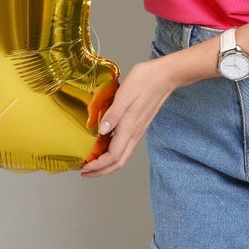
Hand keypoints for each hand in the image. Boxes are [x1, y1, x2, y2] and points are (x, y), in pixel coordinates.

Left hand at [80, 57, 181, 177]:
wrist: (166, 76)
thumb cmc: (145, 80)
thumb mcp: (125, 93)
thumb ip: (113, 113)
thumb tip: (101, 131)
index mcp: (129, 127)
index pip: (113, 156)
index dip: (97, 166)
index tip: (83, 167)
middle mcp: (135, 133)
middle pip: (118, 162)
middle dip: (100, 171)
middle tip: (84, 172)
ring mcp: (138, 130)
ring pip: (122, 156)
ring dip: (106, 164)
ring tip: (92, 162)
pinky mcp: (139, 125)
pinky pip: (125, 146)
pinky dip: (112, 153)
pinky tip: (104, 145)